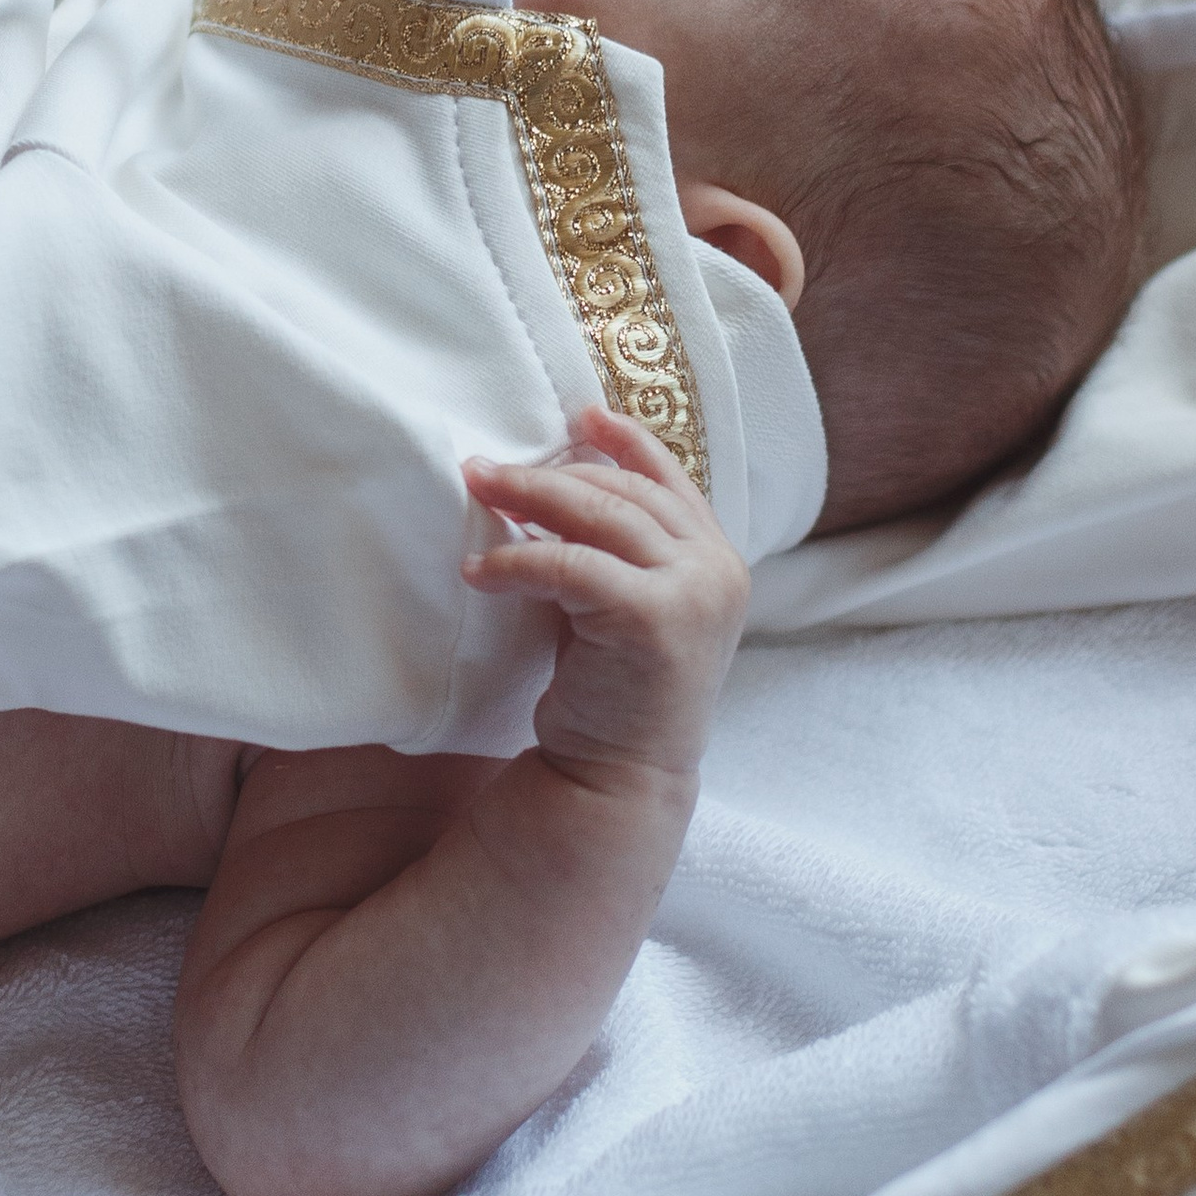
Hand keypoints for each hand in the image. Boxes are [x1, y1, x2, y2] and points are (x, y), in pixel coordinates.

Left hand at [462, 405, 749, 797]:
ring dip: (528, 496)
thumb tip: (550, 482)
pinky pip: (571, 566)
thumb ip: (616, 549)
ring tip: (477, 491)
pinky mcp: (654, 619)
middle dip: (550, 472)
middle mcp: (718, 569)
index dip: (625, 440)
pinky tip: (479, 571)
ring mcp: (694, 592)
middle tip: (485, 468)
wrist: (618, 781)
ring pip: (600, 514)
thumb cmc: (611, 692)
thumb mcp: (623, 604)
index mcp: (717, 559)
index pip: (672, 479)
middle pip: (624, 491)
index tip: (579, 414)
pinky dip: (518, 559)